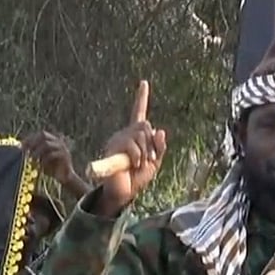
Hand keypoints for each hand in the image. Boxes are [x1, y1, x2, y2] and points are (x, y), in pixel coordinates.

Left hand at [21, 131, 90, 198]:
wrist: (64, 178)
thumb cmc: (50, 169)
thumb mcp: (40, 159)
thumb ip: (33, 152)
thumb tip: (19, 148)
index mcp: (53, 140)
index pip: (40, 134)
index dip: (30, 138)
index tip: (21, 146)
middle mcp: (58, 142)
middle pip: (43, 135)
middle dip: (33, 142)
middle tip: (26, 151)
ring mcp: (62, 148)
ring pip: (47, 144)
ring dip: (37, 151)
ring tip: (32, 159)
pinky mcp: (65, 156)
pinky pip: (51, 154)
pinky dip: (44, 159)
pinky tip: (40, 165)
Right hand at [95, 80, 166, 216]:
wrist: (123, 192)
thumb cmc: (138, 178)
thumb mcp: (155, 163)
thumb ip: (160, 148)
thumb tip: (161, 130)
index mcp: (136, 135)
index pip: (139, 113)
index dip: (141, 98)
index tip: (143, 83)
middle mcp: (126, 134)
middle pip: (145, 126)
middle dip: (151, 145)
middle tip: (147, 160)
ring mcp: (118, 139)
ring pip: (140, 136)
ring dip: (144, 153)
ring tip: (138, 165)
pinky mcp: (113, 148)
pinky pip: (132, 146)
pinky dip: (137, 157)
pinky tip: (133, 165)